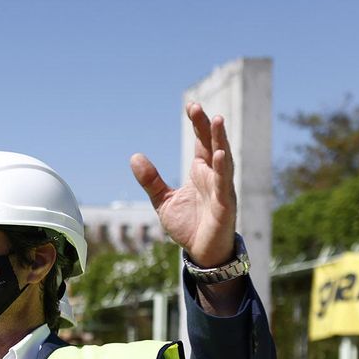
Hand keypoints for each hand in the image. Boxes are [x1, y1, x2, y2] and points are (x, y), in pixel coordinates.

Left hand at [129, 103, 237, 267]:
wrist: (201, 252)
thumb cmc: (188, 224)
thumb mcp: (164, 201)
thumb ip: (151, 180)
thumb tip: (134, 156)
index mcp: (201, 172)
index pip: (202, 142)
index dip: (198, 125)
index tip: (191, 106)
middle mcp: (214, 176)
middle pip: (213, 145)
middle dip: (207, 126)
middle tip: (198, 107)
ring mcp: (221, 189)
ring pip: (223, 160)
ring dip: (221, 140)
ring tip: (217, 120)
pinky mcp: (225, 205)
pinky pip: (224, 184)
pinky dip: (222, 169)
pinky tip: (219, 154)